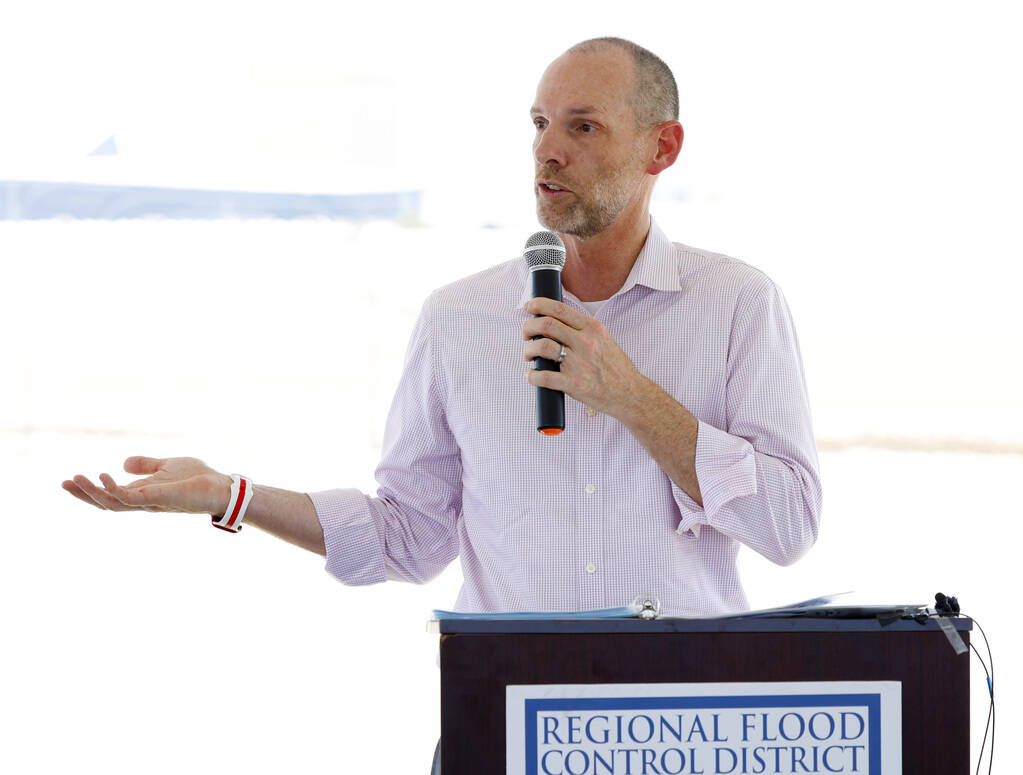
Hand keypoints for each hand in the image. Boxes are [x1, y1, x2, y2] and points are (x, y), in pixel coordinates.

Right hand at [62, 456, 232, 515]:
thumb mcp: (167, 466)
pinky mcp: (160, 498)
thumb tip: (123, 463)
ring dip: (93, 492)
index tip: (69, 481)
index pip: (111, 495)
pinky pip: (132, 498)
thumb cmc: (198, 478)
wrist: (221, 486)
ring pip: (114, 503)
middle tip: (63, 483)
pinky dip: (116, 489)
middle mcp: (143, 500)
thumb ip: (146, 466)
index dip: (90, 491)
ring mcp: (150, 501)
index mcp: (143, 493)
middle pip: (107, 503)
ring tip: (75, 479)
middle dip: (84, 495)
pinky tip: (105, 476)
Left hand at [522, 297, 643, 416]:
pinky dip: (532, 376)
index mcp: (592, 328)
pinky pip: (543, 377)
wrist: (629, 393)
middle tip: (526, 335)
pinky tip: (532, 376)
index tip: (529, 307)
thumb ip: (582, 330)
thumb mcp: (603, 339)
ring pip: (542, 346)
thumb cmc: (614, 368)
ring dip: (528, 350)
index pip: (560, 309)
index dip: (539, 304)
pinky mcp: (574, 384)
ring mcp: (579, 363)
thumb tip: (555, 322)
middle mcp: (585, 342)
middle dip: (528, 327)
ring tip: (529, 356)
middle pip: (546, 324)